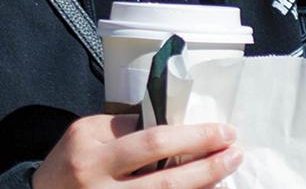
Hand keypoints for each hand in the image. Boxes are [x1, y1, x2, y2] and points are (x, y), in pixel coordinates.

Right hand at [32, 117, 239, 187]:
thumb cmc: (70, 160)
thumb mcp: (86, 133)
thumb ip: (123, 128)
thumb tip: (170, 123)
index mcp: (92, 155)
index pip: (149, 142)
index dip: (191, 137)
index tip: (221, 130)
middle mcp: (100, 187)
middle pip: (164, 179)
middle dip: (206, 164)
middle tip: (235, 150)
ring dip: (202, 185)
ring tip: (227, 169)